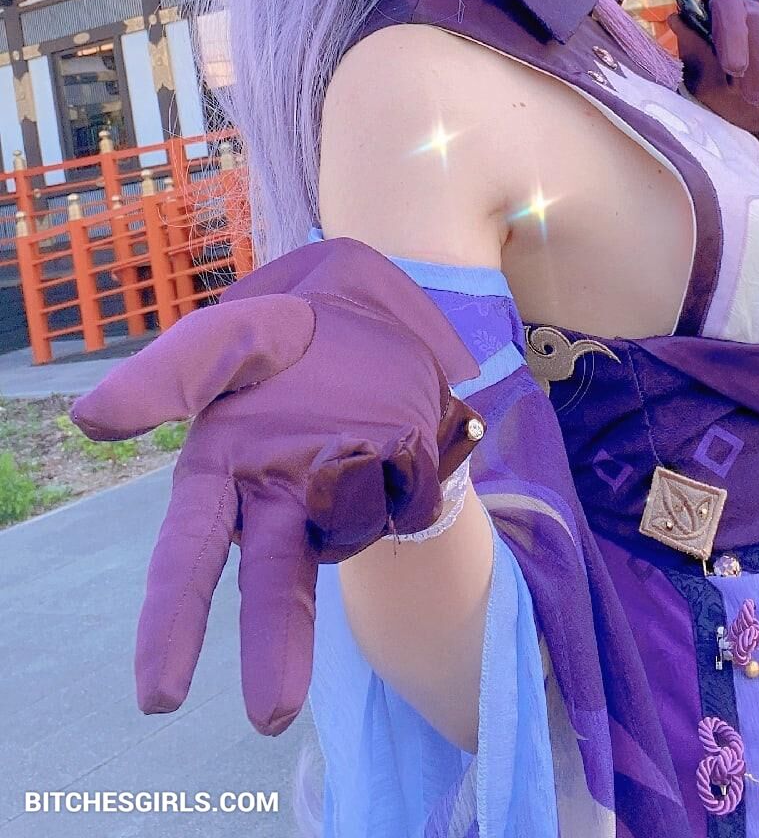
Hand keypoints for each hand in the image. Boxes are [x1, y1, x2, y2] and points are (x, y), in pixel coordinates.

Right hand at [70, 238, 481, 736]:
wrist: (380, 312)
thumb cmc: (286, 335)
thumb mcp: (233, 334)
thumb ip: (173, 373)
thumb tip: (87, 419)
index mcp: (223, 472)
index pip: (188, 554)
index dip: (172, 623)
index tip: (160, 695)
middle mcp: (279, 504)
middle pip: (272, 588)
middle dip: (272, 647)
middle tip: (269, 714)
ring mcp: (343, 503)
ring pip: (343, 541)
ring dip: (345, 540)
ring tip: (340, 514)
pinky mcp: (402, 488)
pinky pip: (401, 495)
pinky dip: (400, 473)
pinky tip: (397, 439)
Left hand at [665, 0, 758, 171]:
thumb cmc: (724, 92)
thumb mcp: (702, 80)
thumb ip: (693, 51)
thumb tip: (676, 17)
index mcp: (700, 16)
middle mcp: (729, 6)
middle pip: (730, 8)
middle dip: (733, 41)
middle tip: (734, 71)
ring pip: (758, 22)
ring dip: (756, 61)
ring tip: (751, 95)